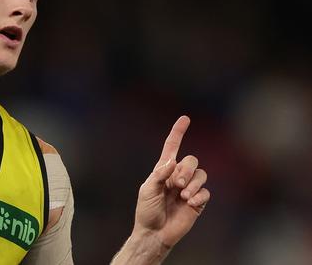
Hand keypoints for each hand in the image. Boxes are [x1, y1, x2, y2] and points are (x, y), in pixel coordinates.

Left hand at [133, 116, 209, 247]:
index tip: (185, 118)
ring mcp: (188, 188)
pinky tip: (190, 204)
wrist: (154, 233)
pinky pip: (206, 192)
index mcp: (163, 170)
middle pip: (191, 160)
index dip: (178, 132)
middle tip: (176, 185)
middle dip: (186, 170)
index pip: (172, 147)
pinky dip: (199, 196)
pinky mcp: (197, 202)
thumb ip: (159, 174)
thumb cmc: (147, 210)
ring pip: (201, 174)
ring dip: (193, 184)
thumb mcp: (147, 190)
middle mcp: (177, 176)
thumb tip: (173, 161)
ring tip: (183, 197)